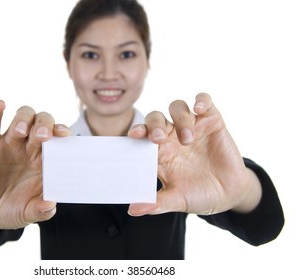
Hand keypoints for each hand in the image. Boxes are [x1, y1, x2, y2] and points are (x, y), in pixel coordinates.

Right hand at [0, 100, 69, 235]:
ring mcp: (10, 142)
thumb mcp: (26, 214)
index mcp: (44, 160)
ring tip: (21, 131)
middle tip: (43, 136)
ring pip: (22, 117)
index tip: (65, 135)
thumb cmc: (13, 210)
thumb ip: (40, 211)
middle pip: (43, 122)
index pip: (58, 139)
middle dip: (45, 125)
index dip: (62, 133)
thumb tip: (50, 206)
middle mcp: (30, 147)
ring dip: (24, 119)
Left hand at [127, 93, 261, 215]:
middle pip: (156, 118)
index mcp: (159, 153)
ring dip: (179, 119)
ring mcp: (192, 127)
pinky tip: (200, 108)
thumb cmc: (198, 195)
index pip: (142, 136)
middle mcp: (172, 137)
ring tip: (188, 139)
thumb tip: (133, 210)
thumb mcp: (178, 200)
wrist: (229, 194)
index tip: (133, 136)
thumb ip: (157, 203)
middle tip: (159, 138)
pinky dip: (202, 100)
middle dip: (154, 124)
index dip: (136, 132)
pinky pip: (205, 102)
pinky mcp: (212, 121)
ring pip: (177, 108)